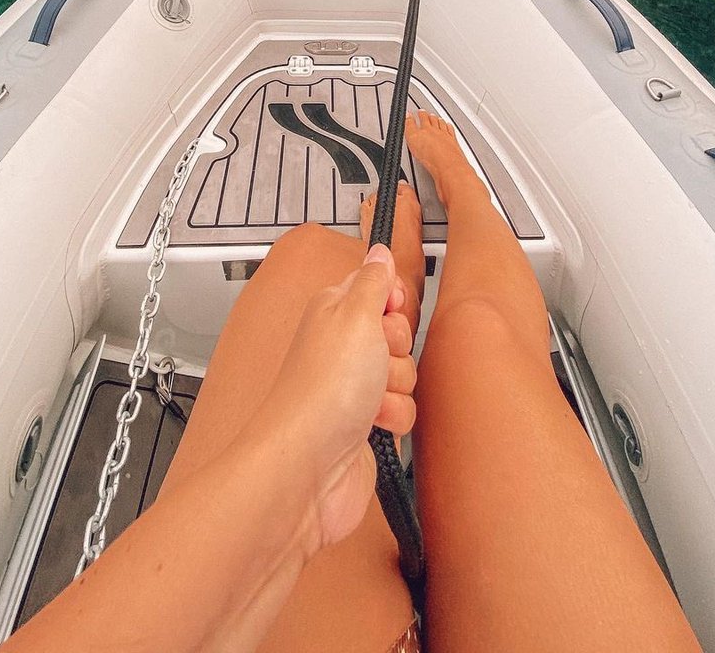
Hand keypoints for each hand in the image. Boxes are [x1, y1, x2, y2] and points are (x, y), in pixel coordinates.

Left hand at [255, 244, 416, 553]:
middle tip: (376, 358)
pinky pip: (403, 409)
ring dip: (397, 386)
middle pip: (398, 332)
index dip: (392, 302)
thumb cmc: (324, 389)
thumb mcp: (356, 314)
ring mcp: (354, 386)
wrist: (309, 465)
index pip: (378, 288)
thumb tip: (380, 249)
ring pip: (405, 372)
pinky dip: (395, 418)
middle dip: (398, 348)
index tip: (388, 312)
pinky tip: (374, 424)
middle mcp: (343, 346)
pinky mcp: (366, 423)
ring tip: (370, 398)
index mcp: (335, 311)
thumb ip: (374, 280)